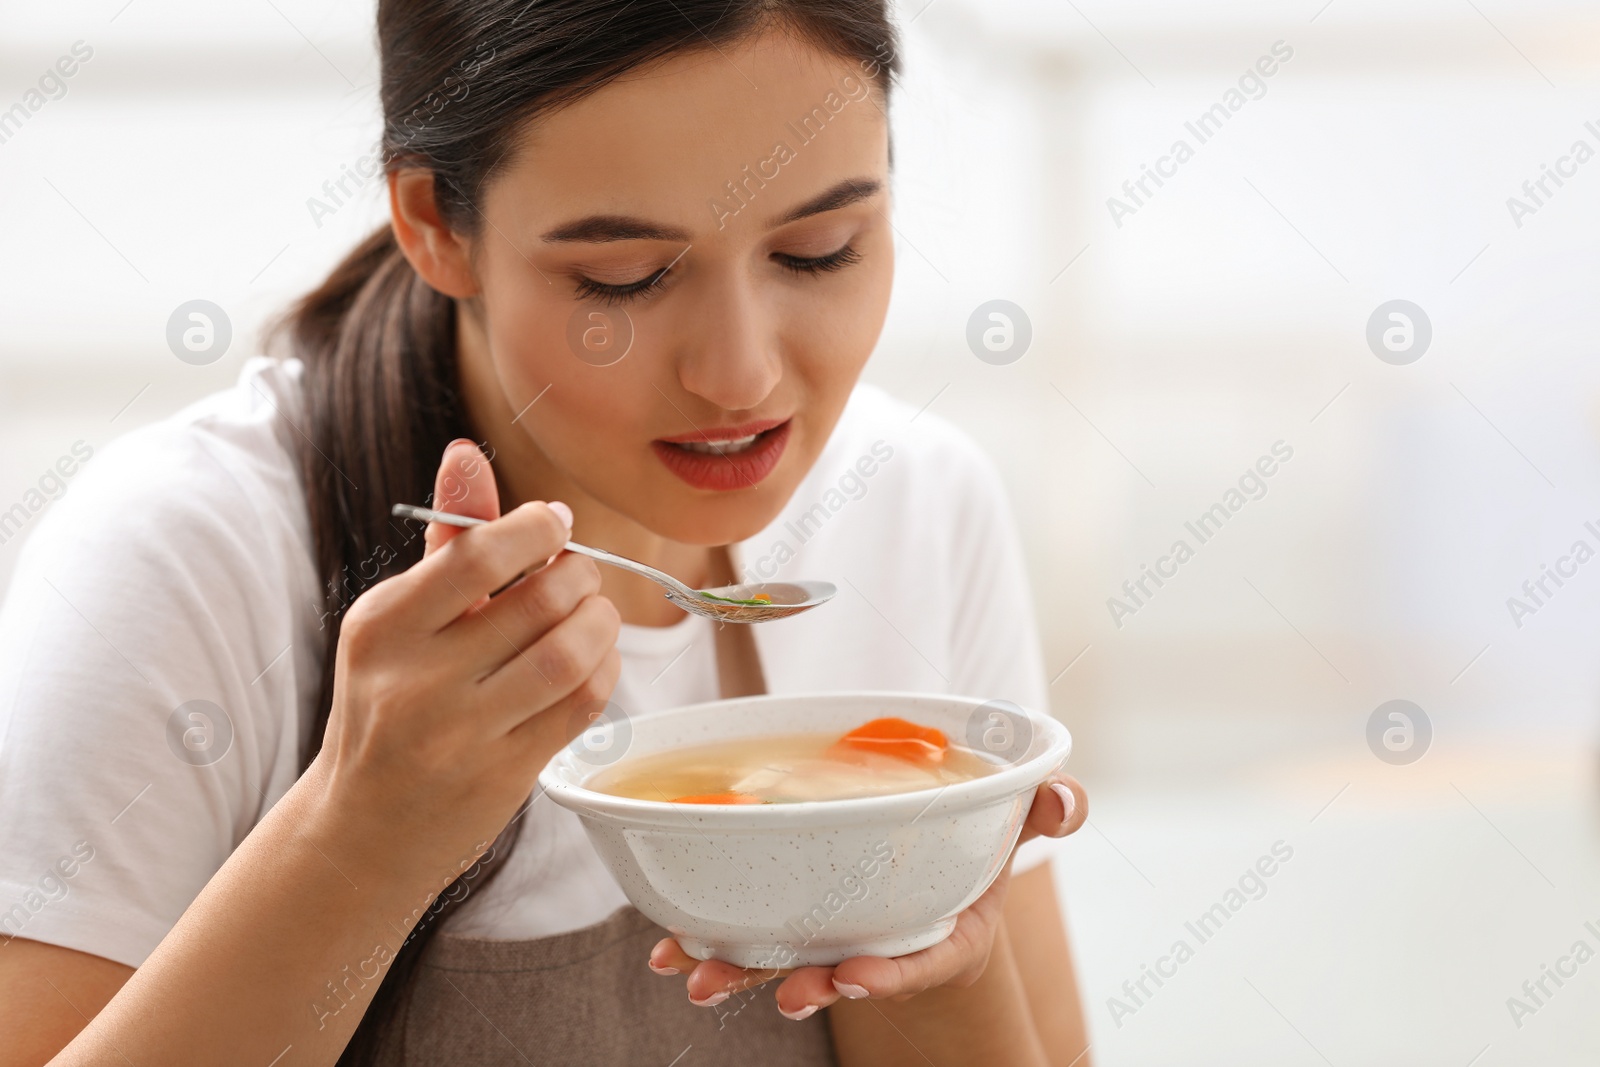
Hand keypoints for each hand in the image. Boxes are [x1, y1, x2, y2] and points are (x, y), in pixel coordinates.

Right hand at [311, 439, 620, 875]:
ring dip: (601, 621)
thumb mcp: (398, 619)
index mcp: (382, 625)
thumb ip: (445, 538)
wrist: (363, 827)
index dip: (537, 529)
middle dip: (580, 575)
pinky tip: (591, 661)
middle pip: (541, 599)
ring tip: (592, 614)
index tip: (554, 527)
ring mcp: (460, 734)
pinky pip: (582, 703)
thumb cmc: (387, 702)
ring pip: (571, 651)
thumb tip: (466, 452)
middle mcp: (415, 680)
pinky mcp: (503, 775)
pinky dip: (603, 669)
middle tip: (579, 575)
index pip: (478, 554)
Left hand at [647, 772, 1087, 1018]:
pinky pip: (746, 935)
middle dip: (802, 983)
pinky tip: (668, 947)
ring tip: (696, 978)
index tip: (851, 978)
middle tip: (779, 993)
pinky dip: (708, 942)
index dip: (884, 976)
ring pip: (782, 961)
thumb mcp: (1014, 827)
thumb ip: (1043, 810)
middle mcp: (879, 941)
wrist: (933, 869)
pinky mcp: (789, 919)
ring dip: (739, 973)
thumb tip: (1065, 794)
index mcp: (938, 927)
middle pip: (839, 972)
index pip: (917, 962)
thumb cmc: (971, 848)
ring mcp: (829, 934)